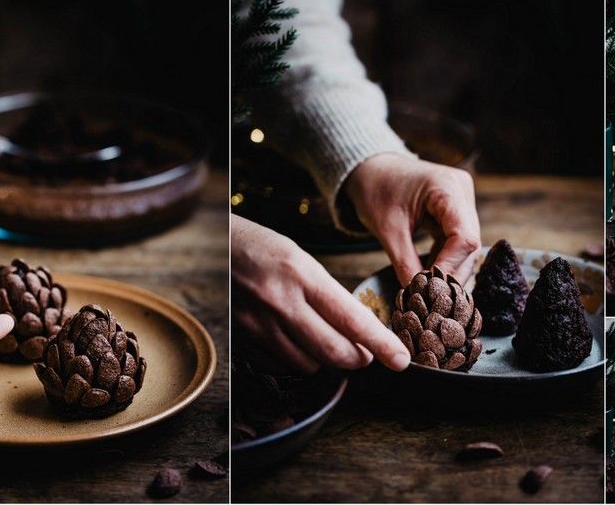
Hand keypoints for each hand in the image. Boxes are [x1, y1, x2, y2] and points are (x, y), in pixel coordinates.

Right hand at [232, 215, 409, 373]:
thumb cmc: (262, 248)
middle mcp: (280, 302)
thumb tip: (357, 331)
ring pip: (309, 365)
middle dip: (358, 359)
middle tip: (366, 354)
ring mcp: (258, 325)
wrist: (213, 247)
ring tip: (323, 339)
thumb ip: (327, 295)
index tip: (400, 358)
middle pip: (334, 352)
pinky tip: (295, 342)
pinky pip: (280, 367)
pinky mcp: (242, 341)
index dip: (381, 344)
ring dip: (325, 360)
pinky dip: (295, 361)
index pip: (352, 320)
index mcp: (302, 275)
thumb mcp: (301, 260)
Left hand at [344, 153, 480, 285]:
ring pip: (466, 247)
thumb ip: (405, 263)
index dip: (450, 266)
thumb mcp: (387, 229)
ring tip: (426, 287)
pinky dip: (444, 259)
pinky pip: (457, 242)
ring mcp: (462, 201)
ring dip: (448, 269)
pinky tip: (428, 273)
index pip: (464, 237)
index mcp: (448, 187)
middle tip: (428, 296)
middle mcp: (462, 191)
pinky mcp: (456, 211)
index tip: (430, 287)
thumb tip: (417, 296)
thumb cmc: (376, 189)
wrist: (371, 168)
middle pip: (470, 244)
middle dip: (450, 272)